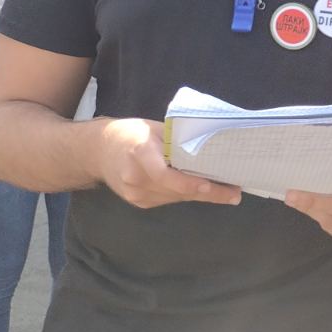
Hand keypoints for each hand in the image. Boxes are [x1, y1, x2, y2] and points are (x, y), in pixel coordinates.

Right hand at [95, 118, 242, 208]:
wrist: (97, 151)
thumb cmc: (131, 133)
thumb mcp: (155, 129)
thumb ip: (177, 140)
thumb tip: (210, 148)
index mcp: (139, 153)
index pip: (164, 174)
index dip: (188, 182)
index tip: (210, 186)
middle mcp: (135, 177)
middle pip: (176, 189)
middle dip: (208, 192)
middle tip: (235, 193)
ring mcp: (134, 193)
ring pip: (175, 197)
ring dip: (201, 195)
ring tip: (228, 193)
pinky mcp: (137, 202)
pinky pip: (168, 199)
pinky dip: (185, 194)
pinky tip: (204, 191)